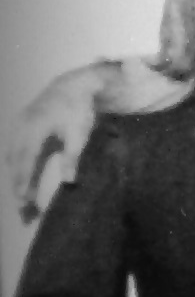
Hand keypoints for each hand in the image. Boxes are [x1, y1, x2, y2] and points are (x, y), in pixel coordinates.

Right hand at [7, 67, 98, 219]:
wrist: (72, 87)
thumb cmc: (78, 111)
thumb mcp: (80, 134)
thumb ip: (72, 157)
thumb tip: (69, 182)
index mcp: (35, 128)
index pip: (26, 160)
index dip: (23, 181)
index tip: (23, 201)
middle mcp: (21, 126)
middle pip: (14, 161)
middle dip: (17, 185)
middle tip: (22, 209)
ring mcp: (17, 124)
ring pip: (11, 156)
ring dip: (15, 177)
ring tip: (22, 199)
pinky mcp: (18, 125)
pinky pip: (12, 149)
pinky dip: (15, 166)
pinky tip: (20, 180)